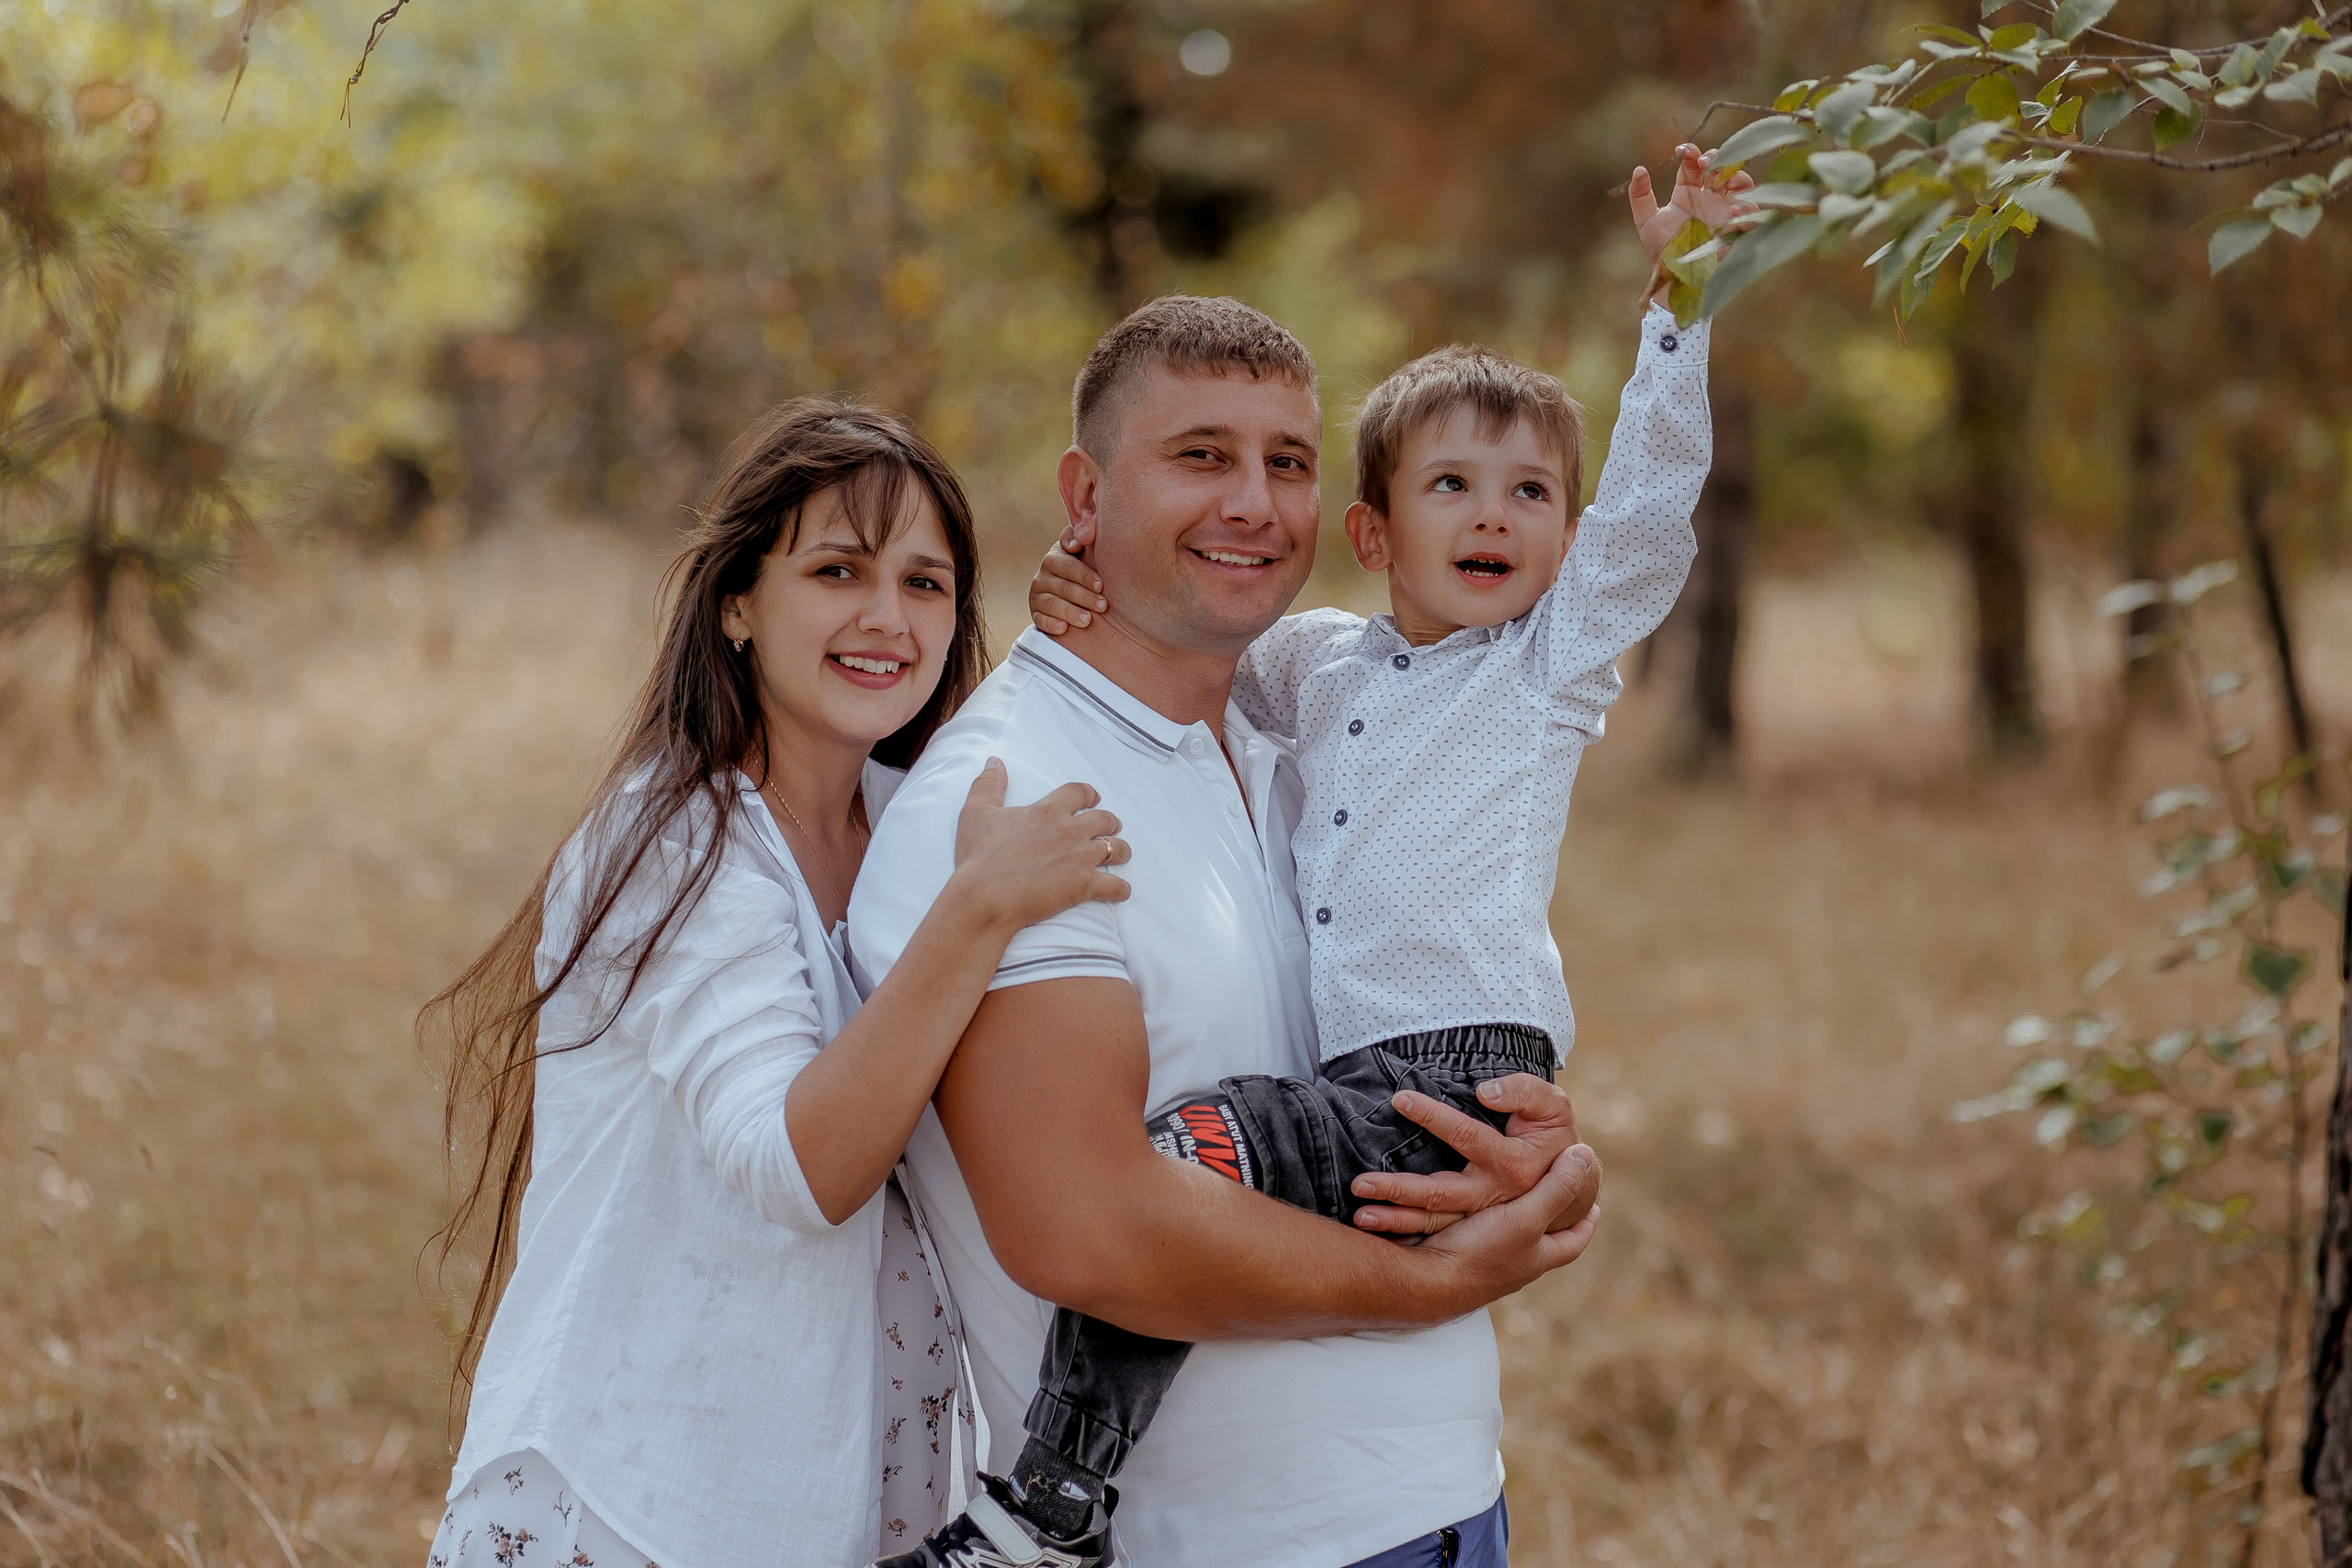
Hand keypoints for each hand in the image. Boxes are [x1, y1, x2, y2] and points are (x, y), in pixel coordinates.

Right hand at [949, 759, 1129, 930]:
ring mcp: (1081, 858)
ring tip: (1121, 854)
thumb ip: (988, 785)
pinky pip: (1115, 886)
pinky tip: (1121, 890)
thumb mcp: (976, 813)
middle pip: (1104, 819)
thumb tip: (994, 761)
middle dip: (1110, 822)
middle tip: (1111, 827)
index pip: (1078, 793)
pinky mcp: (1085, 885)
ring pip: (1116, 849)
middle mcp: (1070, 830)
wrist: (985, 896)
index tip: (1094, 798)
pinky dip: (1121, 889)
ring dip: (1121, 850)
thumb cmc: (978, 857)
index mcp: (1047, 810)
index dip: (1089, 794)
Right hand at [1029, 538, 1106, 635]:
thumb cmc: (1087, 570)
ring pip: (1052, 604)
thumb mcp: (1086, 553)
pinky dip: (1051, 624)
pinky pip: (1040, 620)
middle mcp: (1043, 575)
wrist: (1076, 595)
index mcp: (1056, 557)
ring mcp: (1037, 595)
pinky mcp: (1036, 614)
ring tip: (1087, 620)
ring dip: (1070, 612)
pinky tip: (1063, 628)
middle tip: (1103, 606)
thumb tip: (1080, 540)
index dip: (1084, 575)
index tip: (1101, 585)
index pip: (1067, 565)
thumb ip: (1083, 539)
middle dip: (1084, 596)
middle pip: (1063, 587)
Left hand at [1350, 1074, 1580, 1238]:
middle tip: (1360, 1184)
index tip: (1400, 1099)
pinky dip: (1406, 1236)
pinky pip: (1435, 1235)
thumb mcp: (1554, 1108)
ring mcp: (1481, 1217)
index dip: (1434, 1116)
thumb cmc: (1556, 1137)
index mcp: (1513, 1164)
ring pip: (1435, 1222)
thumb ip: (1525, 1092)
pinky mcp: (1472, 1227)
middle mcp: (1494, 1196)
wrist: (1575, 1189)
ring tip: (1359, 1216)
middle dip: (1399, 1189)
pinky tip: (1375, 1234)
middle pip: (1441, 1194)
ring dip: (1396, 1221)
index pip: (1468, 1137)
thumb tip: (1486, 1091)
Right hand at [1415, 1142, 1602, 1306]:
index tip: (1595, 1207)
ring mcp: (1486, 1263)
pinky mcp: (1457, 1255)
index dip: (1585, 1222)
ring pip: (1505, 1233)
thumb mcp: (1526, 1217)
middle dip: (1547, 1214)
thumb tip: (1584, 1155)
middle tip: (1551, 1190)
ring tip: (1509, 1188)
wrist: (1425, 1280)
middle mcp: (1515, 1264)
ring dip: (1507, 1212)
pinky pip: (1473, 1232)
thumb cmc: (1480, 1253)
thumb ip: (1556, 1189)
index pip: (1573, 1240)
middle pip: (1540, 1238)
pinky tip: (1465, 1199)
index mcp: (1538, 1257)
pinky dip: (1474, 1215)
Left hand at [1630, 143, 1759, 304]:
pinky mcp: (1738, 228)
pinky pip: (1752, 212)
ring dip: (1736, 176)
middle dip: (1716, 159)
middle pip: (1722, 166)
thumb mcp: (1647, 222)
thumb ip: (1640, 197)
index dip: (1691, 153)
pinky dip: (1748, 207)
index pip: (1694, 163)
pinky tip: (1734, 209)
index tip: (1682, 151)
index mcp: (1688, 191)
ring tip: (1721, 183)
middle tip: (1705, 164)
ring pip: (1742, 182)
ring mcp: (1725, 210)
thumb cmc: (1662, 251)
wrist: (1674, 278)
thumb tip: (1638, 169)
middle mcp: (1710, 197)